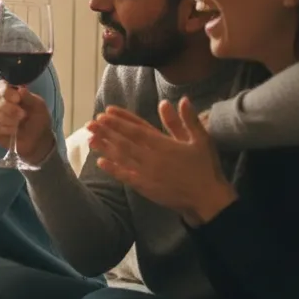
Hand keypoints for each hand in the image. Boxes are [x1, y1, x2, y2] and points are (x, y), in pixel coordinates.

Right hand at [0, 80, 55, 163]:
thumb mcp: (38, 107)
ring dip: (7, 118)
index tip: (17, 99)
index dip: (6, 91)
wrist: (38, 139)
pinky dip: (4, 128)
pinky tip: (13, 131)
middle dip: (8, 107)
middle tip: (22, 115)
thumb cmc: (38, 119)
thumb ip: (29, 97)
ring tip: (18, 124)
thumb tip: (20, 89)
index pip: (1, 85)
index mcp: (11, 93)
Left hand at [87, 98, 235, 224]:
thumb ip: (188, 120)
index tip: (104, 113)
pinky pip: (125, 176)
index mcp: (164, 144)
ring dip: (104, 147)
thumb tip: (181, 99)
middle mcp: (152, 157)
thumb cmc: (206, 168)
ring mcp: (147, 173)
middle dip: (106, 131)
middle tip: (90, 123)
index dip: (119, 121)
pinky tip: (99, 162)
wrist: (208, 199)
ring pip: (121, 157)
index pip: (136, 129)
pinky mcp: (145, 187)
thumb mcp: (202, 140)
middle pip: (124, 142)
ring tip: (89, 138)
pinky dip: (112, 169)